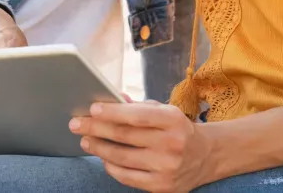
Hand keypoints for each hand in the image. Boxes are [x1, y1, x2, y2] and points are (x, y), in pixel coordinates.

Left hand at [69, 102, 208, 192]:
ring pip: (122, 158)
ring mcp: (167, 168)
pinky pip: (127, 176)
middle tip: (76, 124)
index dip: (112, 112)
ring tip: (85, 140)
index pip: (137, 116)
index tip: (92, 109)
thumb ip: (138, 106)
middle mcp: (172, 144)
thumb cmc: (177, 129)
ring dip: (99, 148)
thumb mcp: (165, 111)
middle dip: (96, 129)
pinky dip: (111, 166)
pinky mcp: (161, 186)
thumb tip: (111, 99)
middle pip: (124, 136)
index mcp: (173, 120)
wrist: (205, 156)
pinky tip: (103, 157)